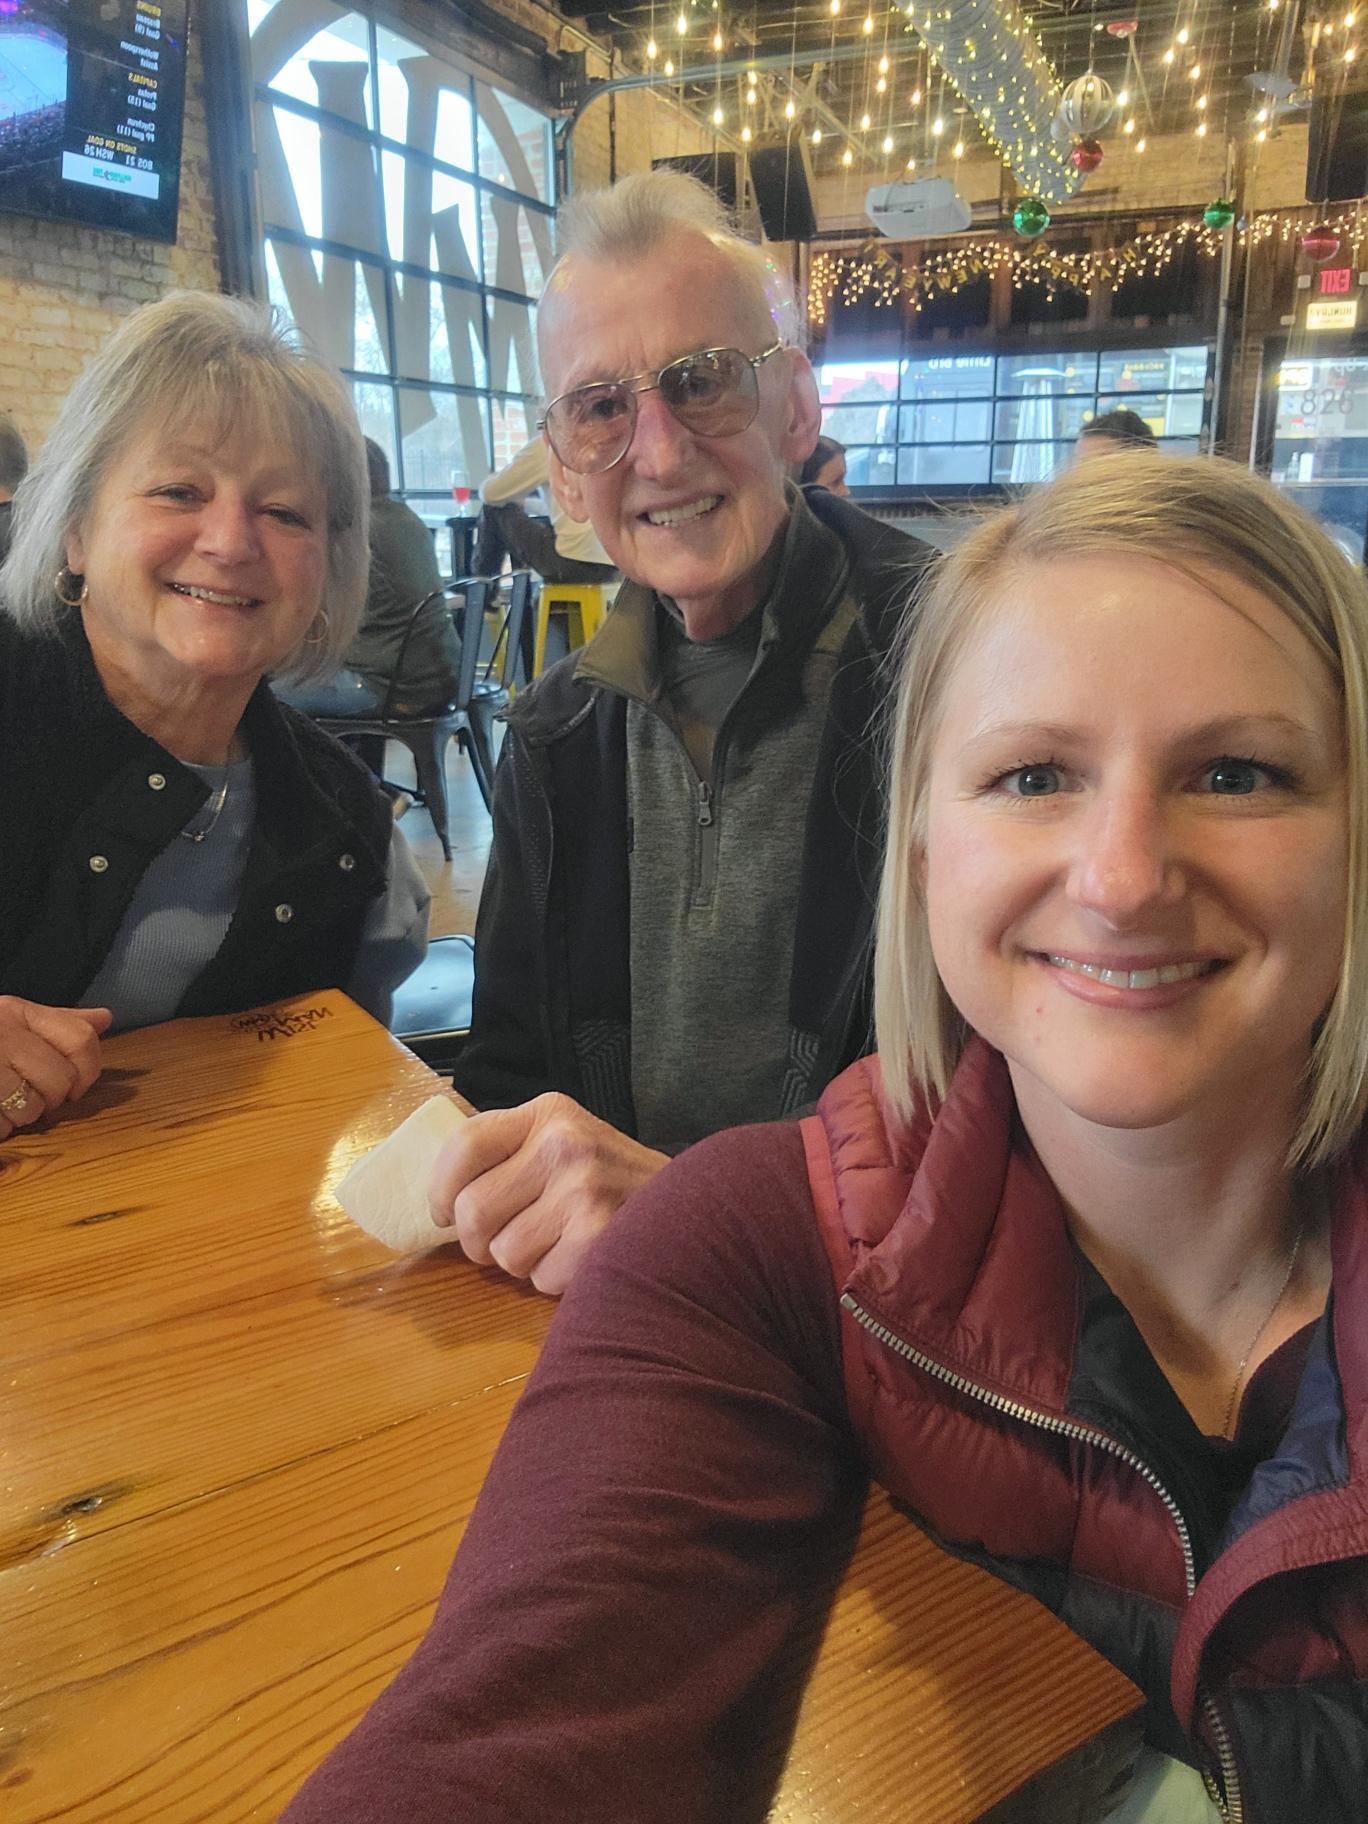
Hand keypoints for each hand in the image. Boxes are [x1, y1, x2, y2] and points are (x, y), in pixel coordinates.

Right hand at [0, 997, 111, 1139]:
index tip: (74, 1083)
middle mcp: (0, 1034)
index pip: (81, 1039)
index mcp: (16, 1011)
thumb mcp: (11, 1020)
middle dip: (51, 1099)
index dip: (88, 1069)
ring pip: (31, 1109)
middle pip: (60, 1080)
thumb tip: (104, 1018)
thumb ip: (58, 1022)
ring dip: (20, 1116)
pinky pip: (1, 1127)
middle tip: (28, 1094)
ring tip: (1, 1103)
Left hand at [428, 1093, 668, 1295]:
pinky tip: (579, 1255)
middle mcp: (564, 1144)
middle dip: (477, 1240)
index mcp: (548, 1113)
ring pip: (503, 1253)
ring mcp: (584, 1190)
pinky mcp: (598, 1236)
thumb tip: (439, 1198)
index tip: (442, 1213)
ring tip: (554, 1241)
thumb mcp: (563, 1139)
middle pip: (472, 1211)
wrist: (694, 1203)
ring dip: (520, 1261)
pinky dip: (553, 1279)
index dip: (439, 1189)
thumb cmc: (612, 1177)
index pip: (464, 1145)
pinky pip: (539, 1278)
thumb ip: (508, 1151)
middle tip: (502, 1240)